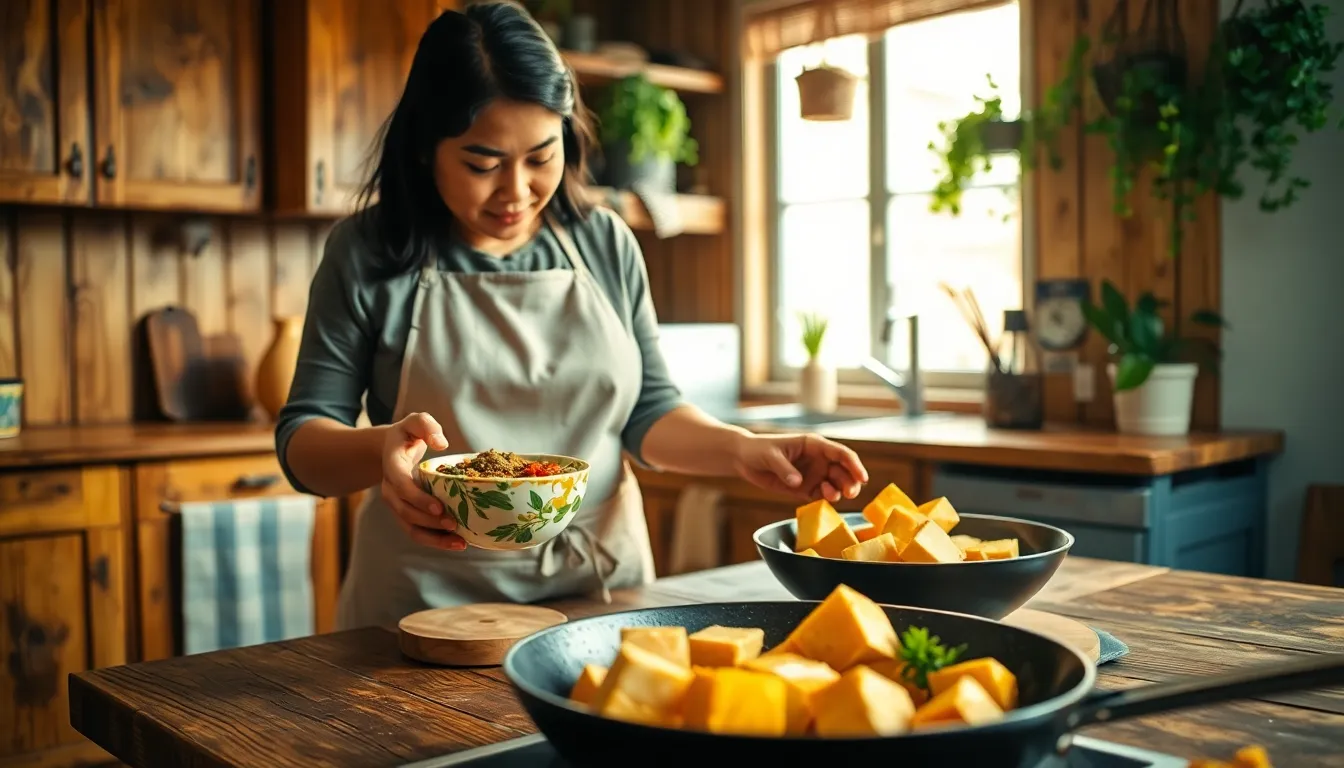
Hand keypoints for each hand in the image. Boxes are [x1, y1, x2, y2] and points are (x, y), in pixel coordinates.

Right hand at [381, 412, 464, 550]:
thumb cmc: (408, 434)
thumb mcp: (415, 422)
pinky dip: (436, 540)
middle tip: (454, 524)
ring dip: (434, 539)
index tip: (439, 507)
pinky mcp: (407, 514)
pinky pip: (418, 532)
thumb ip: (426, 426)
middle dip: (430, 522)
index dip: (419, 499)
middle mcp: (390, 490)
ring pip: (411, 528)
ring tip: (461, 543)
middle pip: (406, 512)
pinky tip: (458, 543)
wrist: (392, 449)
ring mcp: (397, 505)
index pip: (401, 486)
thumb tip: (441, 443)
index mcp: (392, 467)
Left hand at [732, 432, 868, 502]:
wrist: (744, 459)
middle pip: (843, 471)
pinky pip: (822, 495)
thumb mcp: (770, 456)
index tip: (862, 478)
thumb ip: (784, 469)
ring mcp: (814, 474)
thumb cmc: (758, 450)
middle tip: (850, 493)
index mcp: (814, 445)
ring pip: (836, 484)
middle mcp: (818, 460)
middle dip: (850, 481)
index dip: (854, 465)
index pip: (841, 454)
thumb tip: (798, 482)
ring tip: (833, 496)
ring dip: (840, 491)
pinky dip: (826, 499)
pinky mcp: (805, 488)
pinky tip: (825, 500)